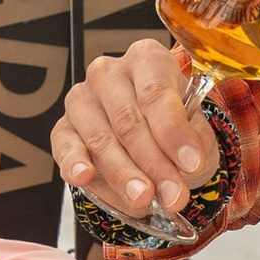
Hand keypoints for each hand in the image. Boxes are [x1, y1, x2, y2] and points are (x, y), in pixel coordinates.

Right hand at [53, 38, 217, 225]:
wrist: (149, 144)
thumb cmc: (174, 131)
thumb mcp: (196, 134)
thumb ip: (195, 144)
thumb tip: (188, 162)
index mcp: (146, 59)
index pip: (156, 93)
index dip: (174, 132)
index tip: (192, 163)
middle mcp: (109, 73)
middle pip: (129, 120)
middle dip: (153, 163)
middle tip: (173, 195)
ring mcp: (81, 99)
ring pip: (101, 140)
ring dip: (123, 174)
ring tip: (143, 199)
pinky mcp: (62, 129)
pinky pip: (66, 148)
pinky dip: (75, 163)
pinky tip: (83, 176)